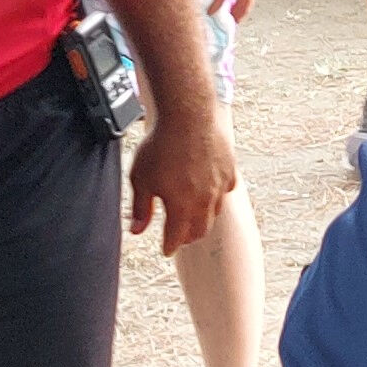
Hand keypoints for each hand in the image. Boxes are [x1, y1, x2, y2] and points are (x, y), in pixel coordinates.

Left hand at [125, 109, 236, 256]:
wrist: (188, 116)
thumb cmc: (161, 146)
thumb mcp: (141, 178)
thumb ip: (140, 208)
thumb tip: (137, 231)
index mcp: (181, 207)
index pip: (176, 237)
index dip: (169, 246)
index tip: (165, 250)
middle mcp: (204, 201)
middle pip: (200, 230)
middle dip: (188, 237)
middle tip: (179, 237)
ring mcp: (219, 186)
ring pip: (215, 213)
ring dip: (203, 220)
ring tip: (194, 218)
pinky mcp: (229, 170)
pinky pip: (225, 192)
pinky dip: (217, 197)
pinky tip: (211, 192)